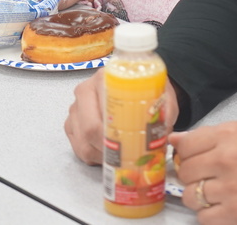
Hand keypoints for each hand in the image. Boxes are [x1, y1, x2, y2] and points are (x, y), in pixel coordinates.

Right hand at [65, 72, 179, 164]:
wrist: (138, 84)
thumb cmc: (147, 92)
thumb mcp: (161, 97)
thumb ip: (164, 112)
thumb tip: (164, 136)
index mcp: (105, 79)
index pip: (103, 113)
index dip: (113, 137)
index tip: (127, 147)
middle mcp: (86, 90)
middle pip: (89, 128)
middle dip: (107, 149)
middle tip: (124, 157)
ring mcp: (76, 106)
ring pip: (81, 141)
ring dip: (100, 155)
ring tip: (118, 157)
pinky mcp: (72, 121)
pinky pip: (77, 145)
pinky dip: (92, 155)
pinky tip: (107, 153)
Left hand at [172, 122, 236, 223]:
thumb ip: (214, 134)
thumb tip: (177, 140)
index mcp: (230, 135)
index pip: (186, 144)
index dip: (186, 152)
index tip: (191, 158)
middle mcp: (227, 159)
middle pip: (185, 170)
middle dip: (192, 175)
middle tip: (208, 176)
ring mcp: (230, 189)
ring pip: (190, 195)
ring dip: (199, 196)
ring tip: (218, 192)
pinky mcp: (236, 215)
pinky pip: (203, 217)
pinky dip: (210, 214)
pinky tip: (225, 206)